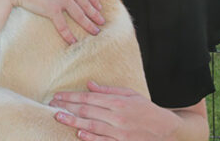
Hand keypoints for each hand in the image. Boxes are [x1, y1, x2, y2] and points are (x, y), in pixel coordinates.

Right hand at [4, 0, 104, 43]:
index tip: (98, 6)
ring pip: (79, 15)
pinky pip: (63, 25)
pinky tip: (73, 41)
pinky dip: (69, 35)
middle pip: (85, 3)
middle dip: (95, 14)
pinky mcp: (52, 10)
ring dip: (89, 25)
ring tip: (95, 32)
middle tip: (100, 22)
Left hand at [50, 81, 180, 140]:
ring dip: (73, 121)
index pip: (89, 97)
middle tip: (51, 105)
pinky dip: (90, 138)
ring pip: (91, 125)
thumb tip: (89, 84)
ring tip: (58, 117)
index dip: (71, 96)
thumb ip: (108, 90)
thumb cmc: (147, 110)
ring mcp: (120, 132)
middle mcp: (117, 116)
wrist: (168, 130)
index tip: (58, 95)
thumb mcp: (130, 94)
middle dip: (67, 107)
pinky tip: (78, 133)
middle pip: (87, 110)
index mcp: (118, 102)